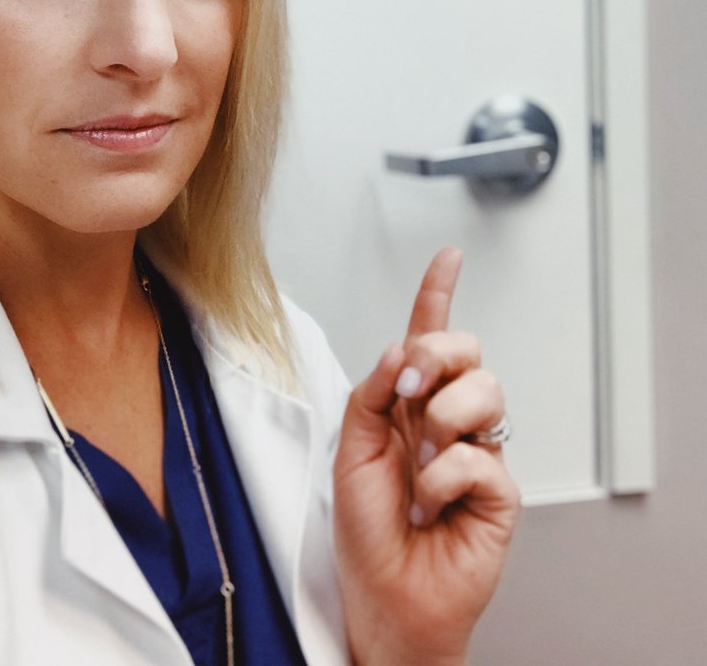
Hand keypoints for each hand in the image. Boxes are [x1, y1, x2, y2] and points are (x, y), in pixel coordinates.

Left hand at [333, 248, 520, 665]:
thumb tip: (399, 348)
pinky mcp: (500, 489)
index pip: (428, 337)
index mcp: (407, 402)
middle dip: (435, 355)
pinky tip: (428, 506)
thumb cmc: (365, 527)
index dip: (439, 293)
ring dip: (438, 424)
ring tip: (419, 466)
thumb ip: (372, 391)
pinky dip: (441, 480)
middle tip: (405, 391)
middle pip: (466, 349)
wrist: (383, 592)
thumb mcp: (349, 448)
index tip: (449, 256)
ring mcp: (478, 450)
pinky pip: (480, 456)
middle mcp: (446, 418)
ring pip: (485, 391)